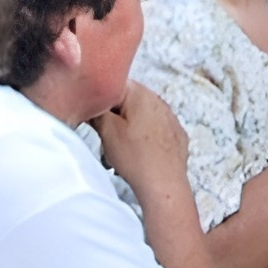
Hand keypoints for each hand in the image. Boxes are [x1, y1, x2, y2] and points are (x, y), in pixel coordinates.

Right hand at [95, 80, 192, 196]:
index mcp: (141, 94)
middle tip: (105, 136)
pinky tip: (138, 154)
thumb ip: (97, 111)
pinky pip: (155, 130)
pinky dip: (145, 138)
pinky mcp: (176, 134)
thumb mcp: (107, 131)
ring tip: (120, 151)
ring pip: (141, 117)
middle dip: (114, 117)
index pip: (114, 84)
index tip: (93, 114)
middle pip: (128, 102)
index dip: (100, 100)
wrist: (164, 183)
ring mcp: (170, 117)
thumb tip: (91, 102)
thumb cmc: (136, 157)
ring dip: (128, 129)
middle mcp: (158, 100)